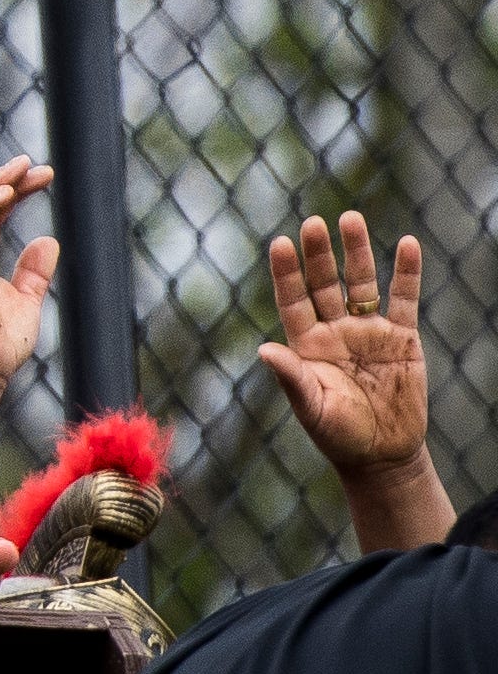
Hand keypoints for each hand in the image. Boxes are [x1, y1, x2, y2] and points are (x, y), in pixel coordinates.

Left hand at [260, 213, 429, 476]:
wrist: (382, 455)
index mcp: (306, 343)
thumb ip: (292, 378)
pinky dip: (407, 273)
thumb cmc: (338, 434)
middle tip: (314, 223)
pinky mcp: (402, 338)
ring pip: (362, 283)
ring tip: (351, 219)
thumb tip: (264, 349)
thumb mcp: (312, 407)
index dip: (286, 272)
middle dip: (320, 254)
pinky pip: (403, 299)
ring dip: (357, 252)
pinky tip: (408, 245)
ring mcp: (368, 331)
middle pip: (325, 283)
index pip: (292, 299)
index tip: (280, 243)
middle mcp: (334, 329)